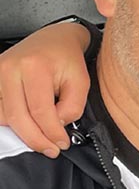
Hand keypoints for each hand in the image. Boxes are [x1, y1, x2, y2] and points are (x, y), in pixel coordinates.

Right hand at [0, 22, 92, 156]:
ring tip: (41, 138)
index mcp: (35, 67)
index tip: (62, 144)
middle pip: (17, 116)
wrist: (55, 38)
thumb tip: (56, 127)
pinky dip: (11, 121)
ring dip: (22, 132)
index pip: (40, 110)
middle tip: (51, 149)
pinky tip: (26, 126)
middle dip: (35, 139)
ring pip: (3, 116)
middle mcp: (10, 68)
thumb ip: (72, 107)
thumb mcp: (81, 82)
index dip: (51, 132)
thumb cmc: (68, 59)